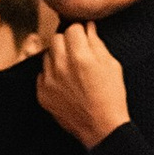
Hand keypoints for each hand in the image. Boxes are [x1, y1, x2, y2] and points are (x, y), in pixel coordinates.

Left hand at [37, 16, 129, 151]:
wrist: (101, 127)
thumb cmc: (111, 96)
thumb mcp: (112, 66)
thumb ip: (96, 43)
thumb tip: (87, 27)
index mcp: (81, 57)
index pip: (72, 28)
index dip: (80, 30)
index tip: (84, 36)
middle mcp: (61, 66)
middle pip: (56, 38)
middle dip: (67, 41)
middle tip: (78, 51)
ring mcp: (49, 80)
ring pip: (47, 55)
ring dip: (58, 57)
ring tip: (72, 69)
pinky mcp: (41, 93)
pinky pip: (42, 74)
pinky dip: (51, 74)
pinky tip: (65, 83)